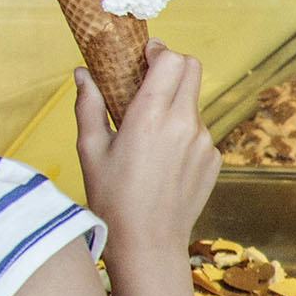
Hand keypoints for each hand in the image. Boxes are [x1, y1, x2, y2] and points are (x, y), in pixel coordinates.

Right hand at [74, 45, 219, 255]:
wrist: (147, 244)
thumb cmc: (112, 199)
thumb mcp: (91, 150)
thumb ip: (89, 105)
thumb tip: (82, 74)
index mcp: (152, 117)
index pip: (171, 60)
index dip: (158, 51)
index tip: (144, 56)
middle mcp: (184, 124)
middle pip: (192, 69)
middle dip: (171, 66)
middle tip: (149, 79)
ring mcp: (204, 142)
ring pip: (194, 103)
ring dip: (175, 103)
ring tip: (149, 132)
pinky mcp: (214, 159)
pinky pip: (199, 132)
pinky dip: (183, 132)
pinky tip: (163, 158)